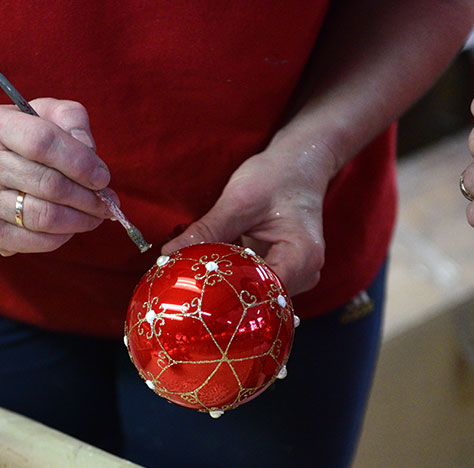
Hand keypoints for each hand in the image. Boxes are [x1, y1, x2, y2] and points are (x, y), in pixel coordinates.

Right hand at [0, 98, 111, 254]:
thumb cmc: (23, 142)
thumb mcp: (45, 115)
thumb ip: (71, 119)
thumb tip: (89, 150)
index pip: (43, 142)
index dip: (80, 162)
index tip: (102, 177)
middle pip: (49, 185)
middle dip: (88, 197)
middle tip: (107, 201)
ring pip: (44, 217)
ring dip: (81, 220)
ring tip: (97, 215)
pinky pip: (36, 240)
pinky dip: (63, 236)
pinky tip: (72, 226)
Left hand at [160, 145, 328, 295]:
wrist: (298, 165)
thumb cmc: (276, 176)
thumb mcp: (238, 200)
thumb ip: (206, 231)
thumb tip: (167, 256)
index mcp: (303, 257)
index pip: (263, 291)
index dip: (228, 294)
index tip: (195, 290)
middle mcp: (306, 273)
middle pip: (261, 296)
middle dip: (224, 291)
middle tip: (187, 287)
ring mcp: (298, 275)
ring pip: (257, 292)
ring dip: (229, 285)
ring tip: (197, 277)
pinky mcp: (285, 272)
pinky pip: (257, 282)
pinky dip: (235, 276)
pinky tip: (213, 270)